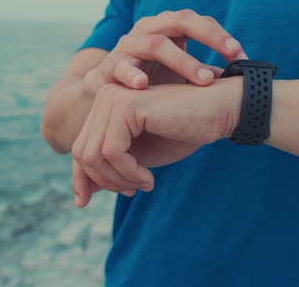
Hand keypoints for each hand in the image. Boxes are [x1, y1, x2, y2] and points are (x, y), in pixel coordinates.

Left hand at [73, 10, 246, 205]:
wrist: (218, 112)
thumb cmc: (184, 132)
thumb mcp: (140, 158)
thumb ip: (112, 169)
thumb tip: (81, 194)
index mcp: (106, 107)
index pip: (81, 147)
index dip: (80, 178)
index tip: (85, 201)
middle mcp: (105, 97)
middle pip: (82, 152)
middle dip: (103, 181)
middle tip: (133, 190)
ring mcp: (113, 98)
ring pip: (93, 154)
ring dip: (118, 179)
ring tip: (144, 183)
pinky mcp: (127, 105)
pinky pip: (112, 151)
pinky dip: (128, 172)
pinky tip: (148, 178)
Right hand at [82, 9, 246, 91]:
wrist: (104, 98)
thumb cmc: (149, 85)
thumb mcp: (178, 76)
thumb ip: (205, 74)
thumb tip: (241, 79)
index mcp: (167, 30)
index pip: (197, 22)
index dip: (220, 35)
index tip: (241, 55)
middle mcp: (147, 31)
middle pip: (180, 21)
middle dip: (208, 37)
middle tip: (231, 55)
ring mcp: (126, 46)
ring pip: (155, 43)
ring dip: (182, 61)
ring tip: (203, 79)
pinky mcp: (108, 67)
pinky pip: (120, 67)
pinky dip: (132, 74)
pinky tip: (144, 84)